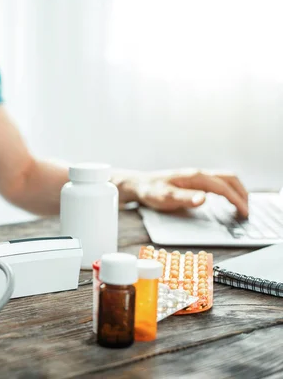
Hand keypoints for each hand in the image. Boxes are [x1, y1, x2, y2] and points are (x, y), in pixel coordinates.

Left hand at [120, 169, 248, 216]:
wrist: (139, 184)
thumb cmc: (151, 191)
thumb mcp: (165, 197)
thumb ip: (185, 199)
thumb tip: (203, 199)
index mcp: (194, 177)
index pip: (223, 187)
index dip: (236, 200)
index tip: (244, 213)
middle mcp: (198, 174)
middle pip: (229, 179)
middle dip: (242, 193)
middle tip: (247, 211)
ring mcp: (197, 176)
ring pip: (225, 179)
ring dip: (237, 190)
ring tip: (242, 206)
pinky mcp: (194, 180)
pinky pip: (218, 182)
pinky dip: (229, 189)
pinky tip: (227, 200)